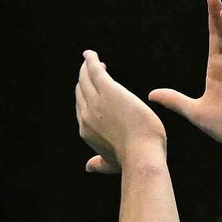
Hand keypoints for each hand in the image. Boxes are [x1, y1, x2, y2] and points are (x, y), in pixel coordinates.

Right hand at [73, 49, 165, 174]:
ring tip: (92, 59)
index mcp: (86, 129)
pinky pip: (94, 71)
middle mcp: (86, 114)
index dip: (86, 95)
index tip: (95, 86)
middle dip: (85, 79)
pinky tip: (91, 54)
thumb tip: (88, 167)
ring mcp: (95, 102)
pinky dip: (91, 61)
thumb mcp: (110, 163)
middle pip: (81, 91)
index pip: (81, 107)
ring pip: (85, 79)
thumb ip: (99, 163)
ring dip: (87, 67)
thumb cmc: (130, 160)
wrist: (141, 155)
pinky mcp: (108, 90)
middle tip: (94, 68)